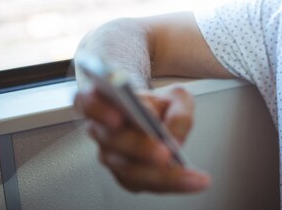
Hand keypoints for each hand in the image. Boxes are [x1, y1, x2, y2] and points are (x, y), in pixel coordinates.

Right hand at [74, 85, 210, 192]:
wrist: (156, 118)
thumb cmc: (158, 104)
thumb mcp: (176, 97)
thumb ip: (178, 111)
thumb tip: (173, 137)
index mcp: (105, 101)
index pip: (89, 102)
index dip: (100, 110)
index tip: (118, 117)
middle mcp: (102, 130)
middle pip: (113, 141)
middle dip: (140, 148)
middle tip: (165, 152)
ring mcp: (110, 156)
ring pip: (129, 169)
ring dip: (161, 173)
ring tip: (190, 174)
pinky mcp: (124, 176)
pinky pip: (144, 183)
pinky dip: (170, 183)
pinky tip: (193, 180)